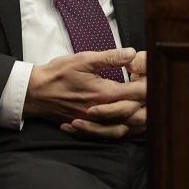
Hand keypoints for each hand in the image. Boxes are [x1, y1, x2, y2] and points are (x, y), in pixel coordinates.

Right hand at [23, 48, 144, 125]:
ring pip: (129, 128)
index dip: (150, 83)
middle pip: (139, 114)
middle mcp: (103, 112)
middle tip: (153, 90)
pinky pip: (114, 134)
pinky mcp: (90, 128)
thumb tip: (132, 53)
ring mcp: (96, 123)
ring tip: (146, 106)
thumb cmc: (57, 74)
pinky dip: (126, 129)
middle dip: (149, 102)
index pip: (138, 93)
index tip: (154, 75)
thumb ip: (110, 57)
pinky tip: (129, 121)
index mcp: (105, 94)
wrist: (35, 93)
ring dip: (141, 118)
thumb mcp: (83, 60)